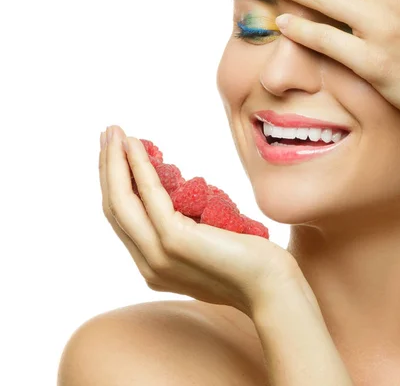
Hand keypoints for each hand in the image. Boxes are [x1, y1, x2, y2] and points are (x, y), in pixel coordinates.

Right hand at [99, 125, 298, 317]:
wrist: (271, 287)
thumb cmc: (249, 261)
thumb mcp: (208, 242)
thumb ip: (187, 228)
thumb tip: (181, 194)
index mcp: (154, 264)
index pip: (124, 219)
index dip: (115, 183)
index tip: (115, 152)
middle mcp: (148, 263)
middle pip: (115, 208)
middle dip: (107, 167)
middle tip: (108, 133)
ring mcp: (158, 254)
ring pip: (121, 202)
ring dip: (114, 162)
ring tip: (113, 132)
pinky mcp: (174, 241)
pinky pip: (149, 195)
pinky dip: (139, 166)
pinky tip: (137, 146)